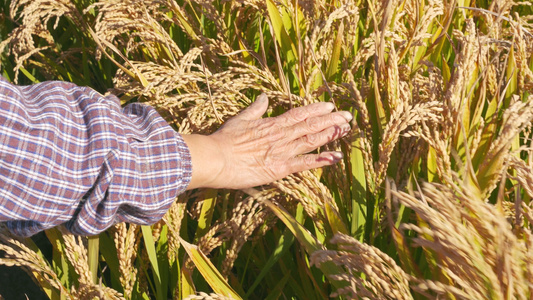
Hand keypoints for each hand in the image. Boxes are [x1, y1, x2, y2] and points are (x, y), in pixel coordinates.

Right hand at [182, 94, 351, 189]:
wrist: (216, 158)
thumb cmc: (224, 140)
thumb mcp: (239, 119)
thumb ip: (254, 109)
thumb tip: (263, 97)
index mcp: (272, 124)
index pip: (299, 113)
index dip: (316, 109)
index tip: (330, 105)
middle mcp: (281, 135)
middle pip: (311, 125)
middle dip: (331, 119)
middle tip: (348, 116)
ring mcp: (283, 151)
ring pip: (312, 140)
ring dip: (331, 134)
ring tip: (346, 129)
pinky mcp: (280, 168)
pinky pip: (305, 163)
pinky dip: (322, 160)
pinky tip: (336, 156)